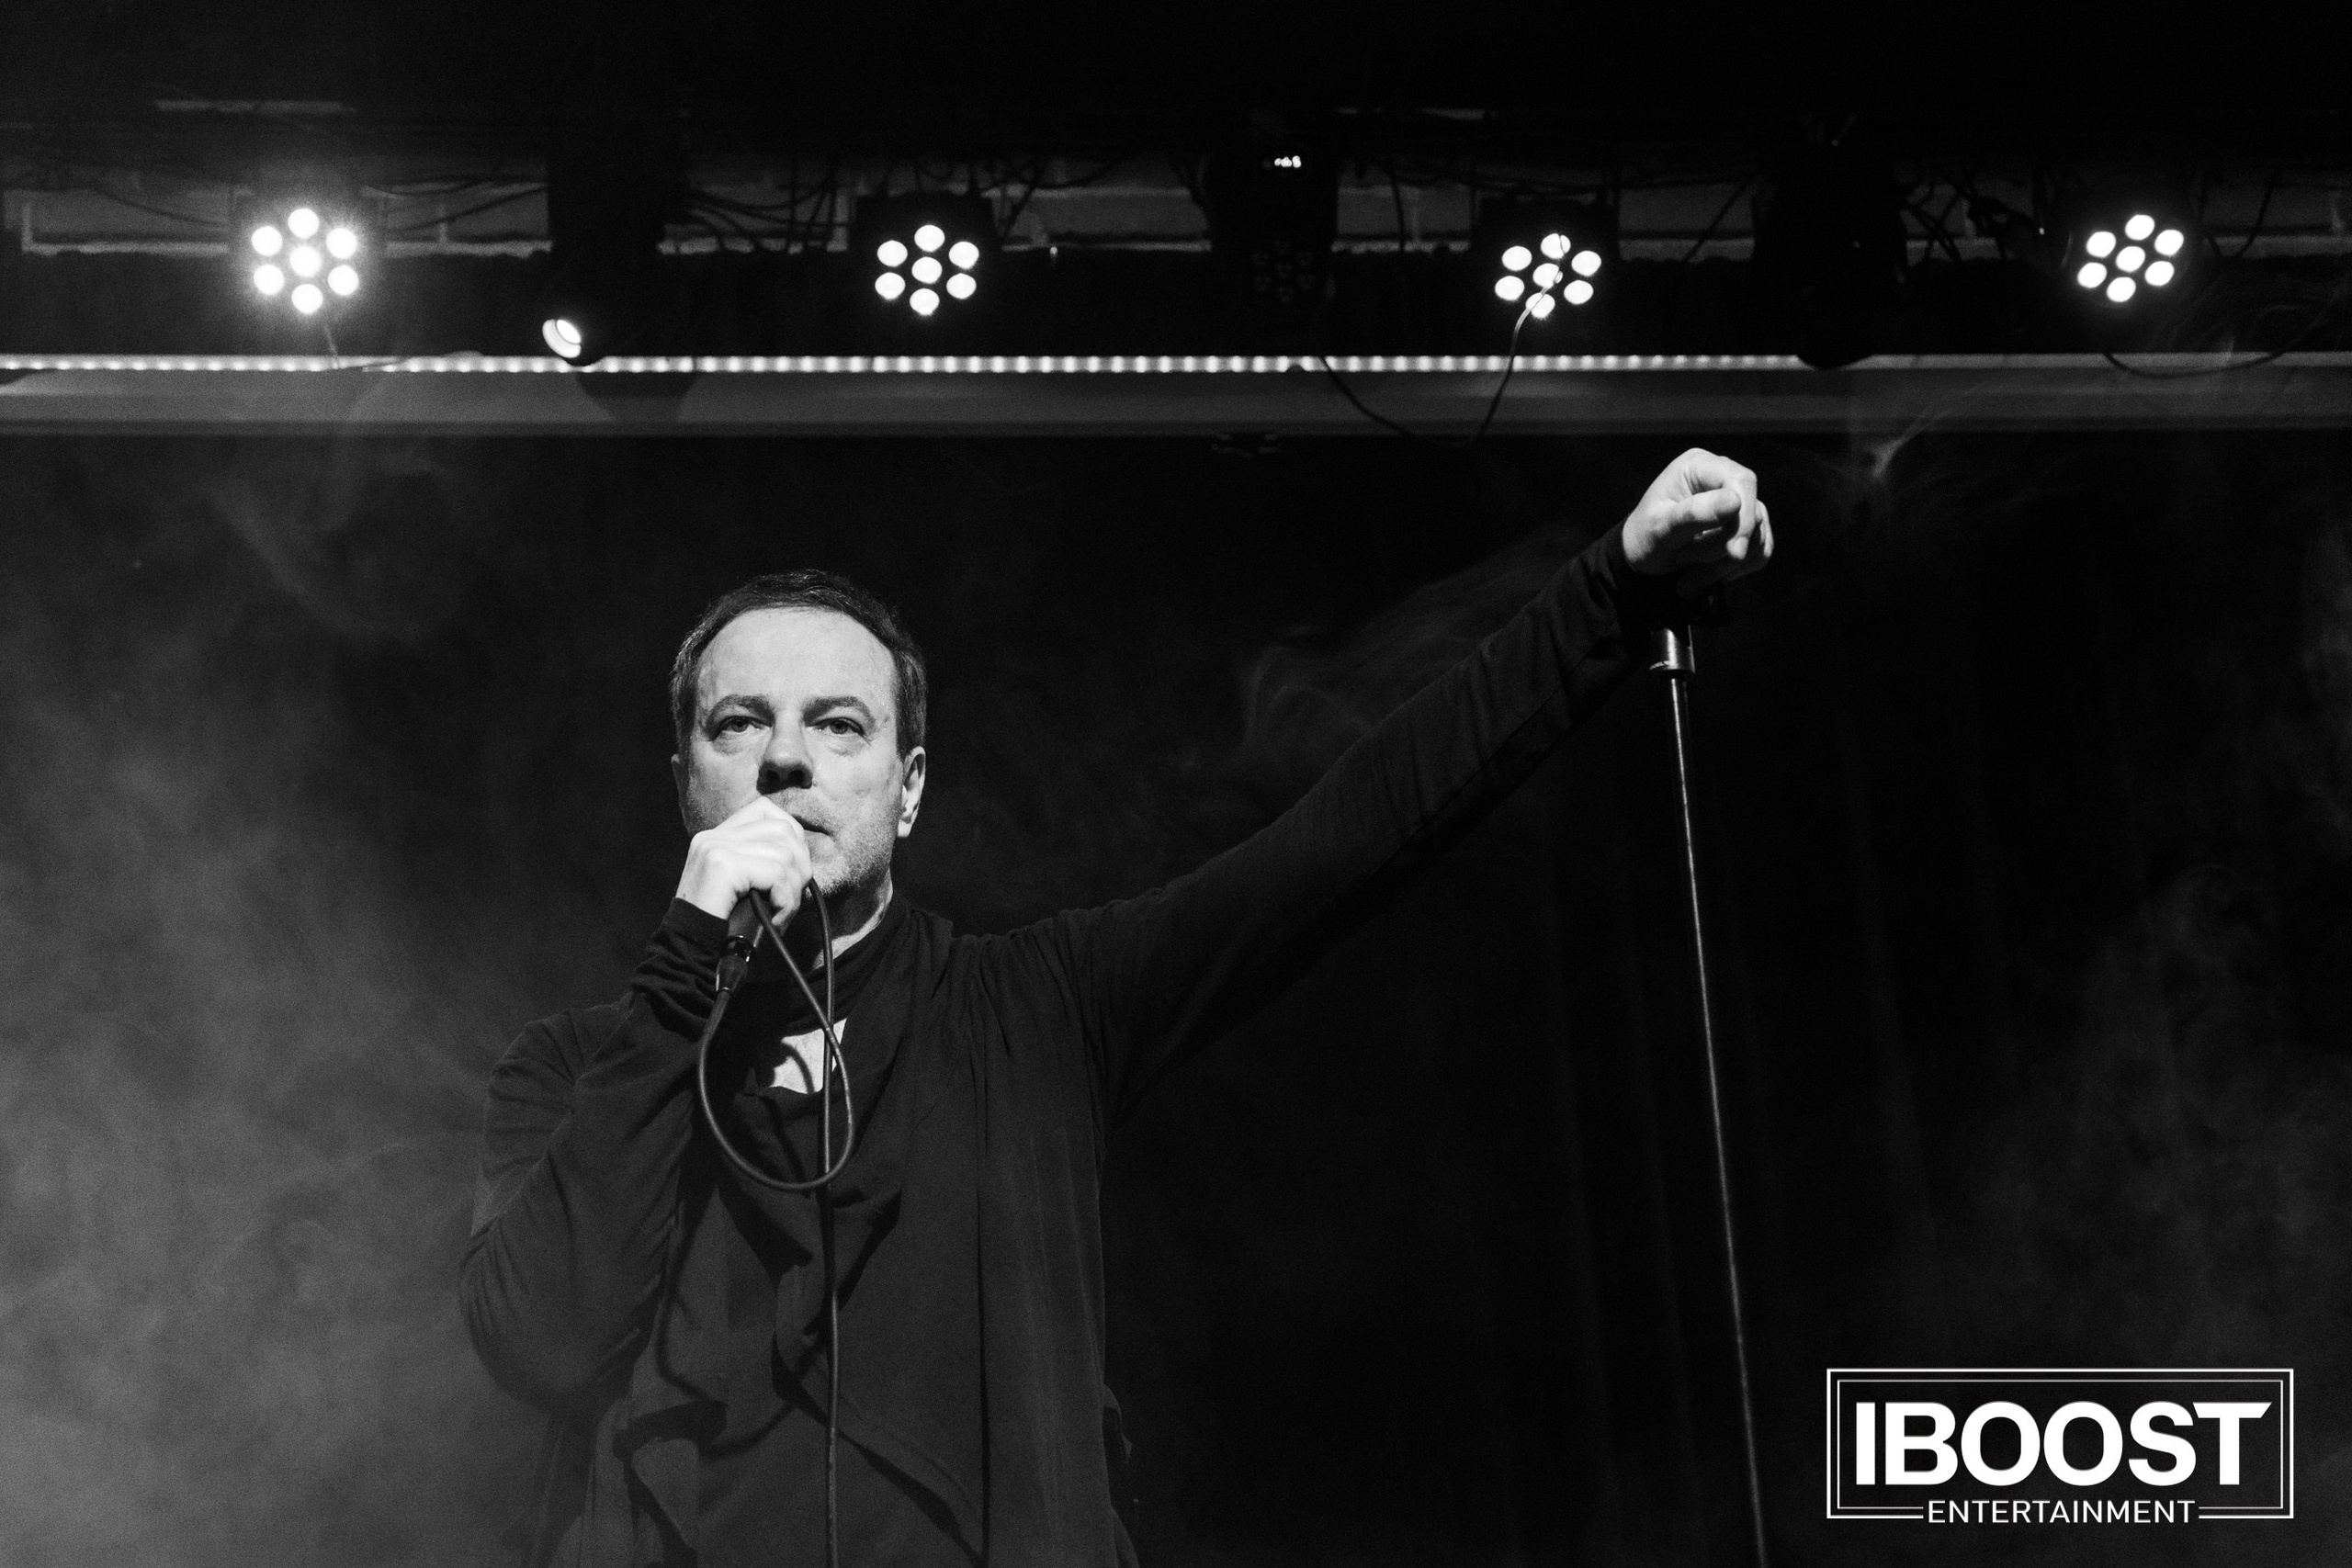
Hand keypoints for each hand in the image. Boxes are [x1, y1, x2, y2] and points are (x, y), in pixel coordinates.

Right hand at [675, 796, 811, 927]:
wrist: (690, 952)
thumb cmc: (725, 925)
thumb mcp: (747, 885)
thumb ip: (765, 860)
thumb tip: (804, 852)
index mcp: (717, 835)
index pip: (766, 810)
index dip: (791, 837)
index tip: (792, 870)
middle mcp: (713, 835)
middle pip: (783, 829)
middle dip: (800, 867)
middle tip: (790, 900)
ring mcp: (714, 847)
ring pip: (784, 854)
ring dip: (793, 891)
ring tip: (781, 914)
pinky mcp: (721, 865)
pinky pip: (776, 874)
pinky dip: (786, 901)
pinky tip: (775, 920)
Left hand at [1620, 448, 1773, 593]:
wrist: (1644, 558)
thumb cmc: (1645, 537)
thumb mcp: (1660, 528)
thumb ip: (1693, 513)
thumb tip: (1734, 502)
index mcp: (1698, 466)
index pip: (1741, 481)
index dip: (1743, 516)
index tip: (1734, 551)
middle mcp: (1723, 478)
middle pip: (1751, 511)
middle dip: (1722, 547)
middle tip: (1683, 561)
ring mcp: (1739, 502)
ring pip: (1756, 536)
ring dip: (1723, 564)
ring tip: (1687, 573)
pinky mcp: (1748, 527)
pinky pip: (1761, 550)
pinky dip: (1735, 570)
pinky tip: (1706, 575)